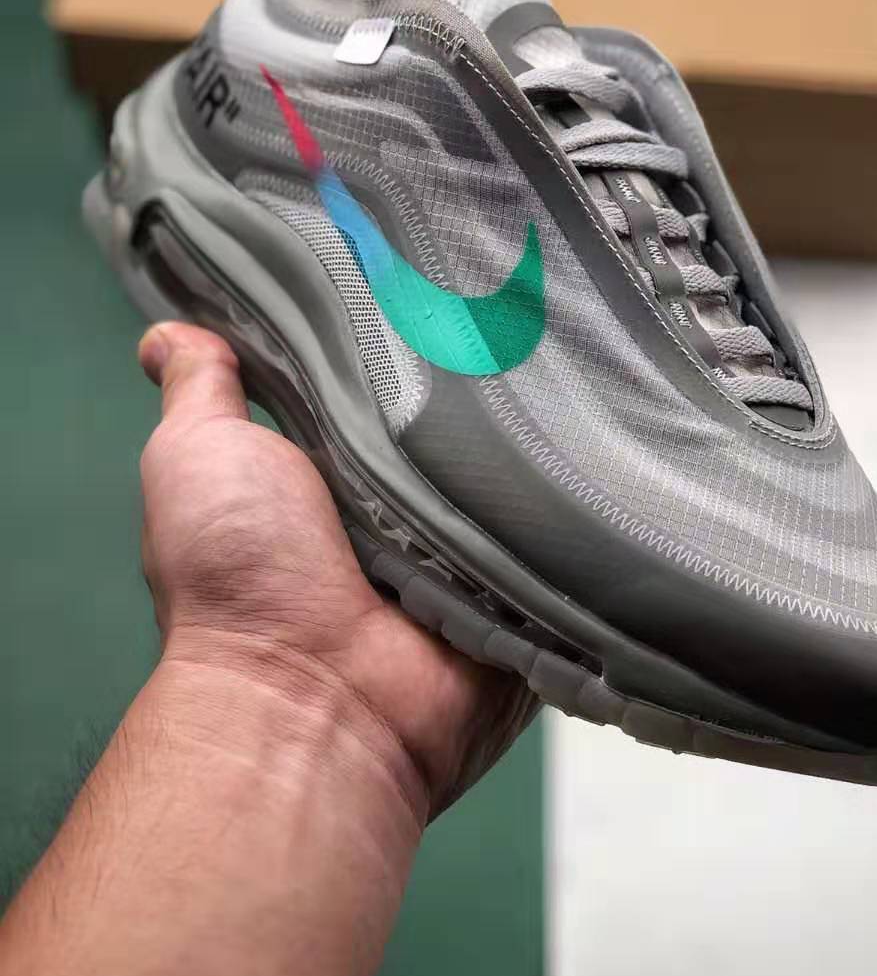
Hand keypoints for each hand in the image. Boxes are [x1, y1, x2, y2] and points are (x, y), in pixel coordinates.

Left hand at [137, 322, 537, 821]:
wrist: (313, 702)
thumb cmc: (239, 575)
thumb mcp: (198, 458)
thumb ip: (201, 392)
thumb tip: (165, 333)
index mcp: (338, 481)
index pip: (389, 392)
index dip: (410, 339)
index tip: (445, 274)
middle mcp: (408, 522)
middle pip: (464, 433)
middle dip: (490, 381)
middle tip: (535, 303)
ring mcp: (472, 564)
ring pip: (523, 482)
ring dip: (543, 442)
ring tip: (586, 358)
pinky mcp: (525, 603)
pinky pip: (568, 545)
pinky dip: (582, 512)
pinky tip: (613, 448)